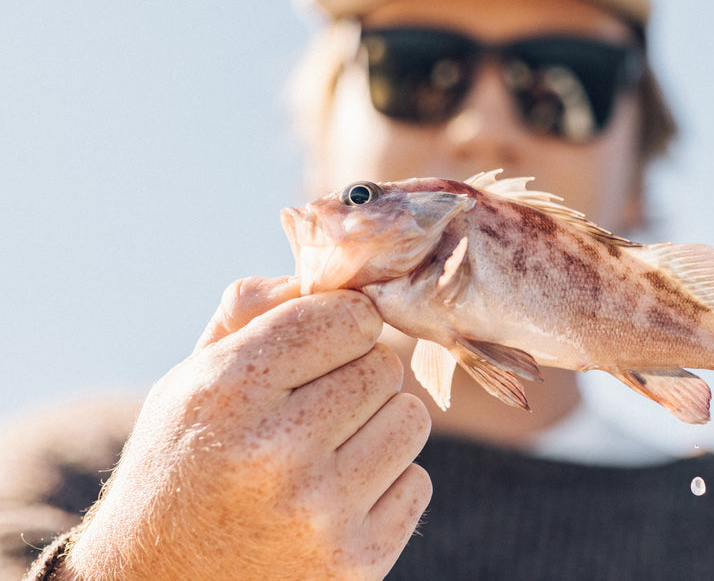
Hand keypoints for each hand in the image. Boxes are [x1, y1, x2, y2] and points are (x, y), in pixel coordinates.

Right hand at [64, 277, 431, 579]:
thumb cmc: (182, 466)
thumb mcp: (190, 380)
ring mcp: (320, 512)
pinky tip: (337, 500)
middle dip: (358, 377)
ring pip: (412, 420)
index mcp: (230, 391)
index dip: (342, 325)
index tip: (325, 344)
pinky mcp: (356, 561)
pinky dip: (387, 485)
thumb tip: (325, 274)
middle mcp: (276, 451)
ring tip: (329, 453)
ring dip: (380, 428)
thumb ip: (251, 313)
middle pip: (385, 366)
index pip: (348, 316)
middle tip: (317, 408)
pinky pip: (418, 482)